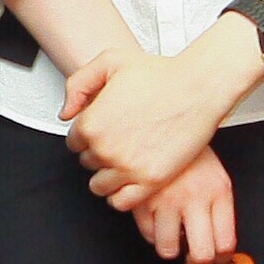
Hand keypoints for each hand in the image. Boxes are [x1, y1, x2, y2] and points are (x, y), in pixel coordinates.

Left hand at [62, 29, 263, 200]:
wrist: (197, 88)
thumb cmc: (160, 74)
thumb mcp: (109, 61)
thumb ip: (78, 84)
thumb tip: (66, 113)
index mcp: (92, 123)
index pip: (74, 142)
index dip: (89, 134)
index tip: (105, 129)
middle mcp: (105, 148)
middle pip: (87, 162)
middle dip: (100, 153)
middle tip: (121, 139)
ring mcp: (127, 167)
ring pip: (100, 185)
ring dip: (108, 175)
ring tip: (125, 160)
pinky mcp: (150, 181)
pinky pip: (121, 202)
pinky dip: (121, 195)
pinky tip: (131, 179)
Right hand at [130, 150, 236, 263]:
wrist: (160, 122)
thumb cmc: (188, 153)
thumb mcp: (215, 176)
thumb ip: (218, 209)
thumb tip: (218, 246)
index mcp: (218, 192)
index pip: (225, 243)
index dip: (220, 259)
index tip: (216, 260)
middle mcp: (193, 198)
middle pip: (200, 254)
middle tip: (194, 260)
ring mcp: (165, 200)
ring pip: (168, 249)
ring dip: (170, 247)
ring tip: (172, 234)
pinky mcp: (140, 199)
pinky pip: (147, 234)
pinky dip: (151, 230)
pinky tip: (157, 216)